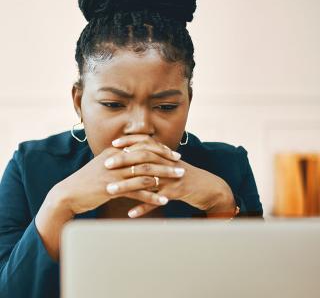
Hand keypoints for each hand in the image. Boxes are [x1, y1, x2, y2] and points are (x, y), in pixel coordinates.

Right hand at [49, 142, 180, 215]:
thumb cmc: (88, 180)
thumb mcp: (104, 164)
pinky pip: (137, 192)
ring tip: (178, 180)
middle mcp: (116, 159)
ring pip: (145, 172)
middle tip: (180, 166)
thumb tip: (135, 156)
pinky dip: (152, 196)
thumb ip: (119, 159)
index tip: (173, 153)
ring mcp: (114, 174)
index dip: (160, 148)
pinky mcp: (112, 189)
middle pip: (147, 156)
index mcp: (115, 151)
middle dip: (166, 161)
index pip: (142, 145)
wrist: (69, 194)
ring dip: (164, 176)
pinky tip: (163, 200)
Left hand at [108, 135, 236, 217]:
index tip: (113, 144)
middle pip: (143, 158)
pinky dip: (144, 207)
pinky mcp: (176, 193)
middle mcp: (168, 164)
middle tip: (106, 165)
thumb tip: (135, 154)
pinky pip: (157, 201)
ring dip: (128, 186)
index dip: (129, 142)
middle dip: (124, 161)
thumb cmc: (184, 175)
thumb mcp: (171, 164)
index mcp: (165, 155)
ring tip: (111, 190)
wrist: (208, 186)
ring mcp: (172, 178)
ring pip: (147, 180)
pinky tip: (131, 213)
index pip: (146, 143)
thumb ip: (156, 158)